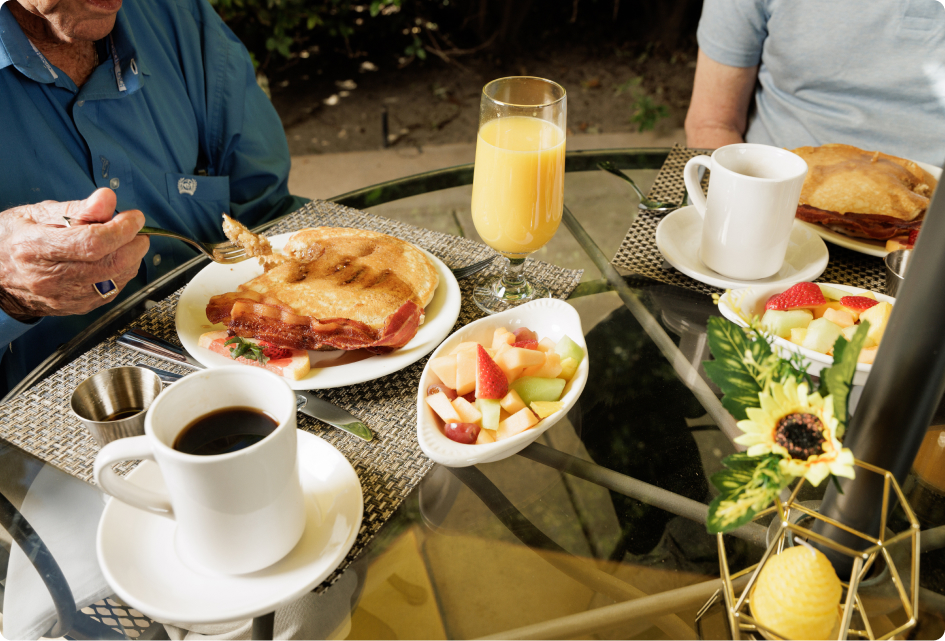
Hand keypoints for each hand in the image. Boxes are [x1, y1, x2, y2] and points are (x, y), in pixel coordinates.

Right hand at [0, 188, 149, 320]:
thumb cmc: (12, 240)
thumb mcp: (36, 214)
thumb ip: (76, 208)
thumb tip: (107, 199)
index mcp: (35, 248)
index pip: (91, 243)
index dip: (121, 229)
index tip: (133, 217)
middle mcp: (50, 277)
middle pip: (110, 264)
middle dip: (133, 243)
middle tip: (135, 229)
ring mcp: (64, 296)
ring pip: (116, 279)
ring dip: (131, 258)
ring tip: (122, 241)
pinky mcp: (76, 307)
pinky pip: (112, 291)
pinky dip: (122, 272)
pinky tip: (113, 259)